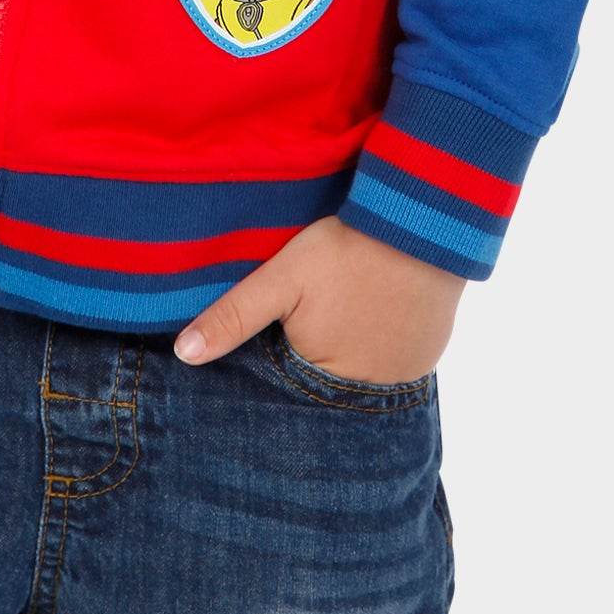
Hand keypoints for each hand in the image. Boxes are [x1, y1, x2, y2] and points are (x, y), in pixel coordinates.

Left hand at [172, 215, 463, 382]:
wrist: (425, 222)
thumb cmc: (348, 250)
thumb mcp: (283, 278)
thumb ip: (234, 316)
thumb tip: (184, 356)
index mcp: (327, 379)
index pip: (289, 389)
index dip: (279, 360)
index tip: (278, 334)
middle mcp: (371, 392)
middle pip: (325, 383)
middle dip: (311, 360)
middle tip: (314, 317)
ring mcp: (406, 375)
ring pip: (361, 372)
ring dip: (349, 352)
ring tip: (342, 312)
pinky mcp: (429, 352)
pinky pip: (395, 359)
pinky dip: (381, 341)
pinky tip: (373, 309)